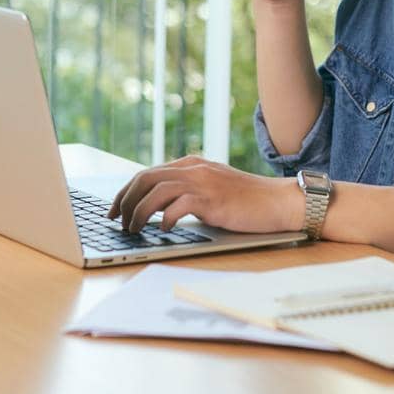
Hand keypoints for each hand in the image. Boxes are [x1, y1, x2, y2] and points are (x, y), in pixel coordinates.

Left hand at [107, 156, 303, 234]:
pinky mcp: (213, 200)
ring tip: (133, 229)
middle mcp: (194, 169)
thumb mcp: (211, 189)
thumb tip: (156, 209)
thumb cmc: (246, 200)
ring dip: (138, 212)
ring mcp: (203, 182)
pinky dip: (165, 218)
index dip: (125, 192)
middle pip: (145, 178)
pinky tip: (162, 229)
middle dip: (124, 201)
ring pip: (156, 191)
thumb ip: (186, 191)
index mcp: (191, 164)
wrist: (278, 201)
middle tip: (117, 222)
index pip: (147, 173)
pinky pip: (179, 205)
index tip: (114, 210)